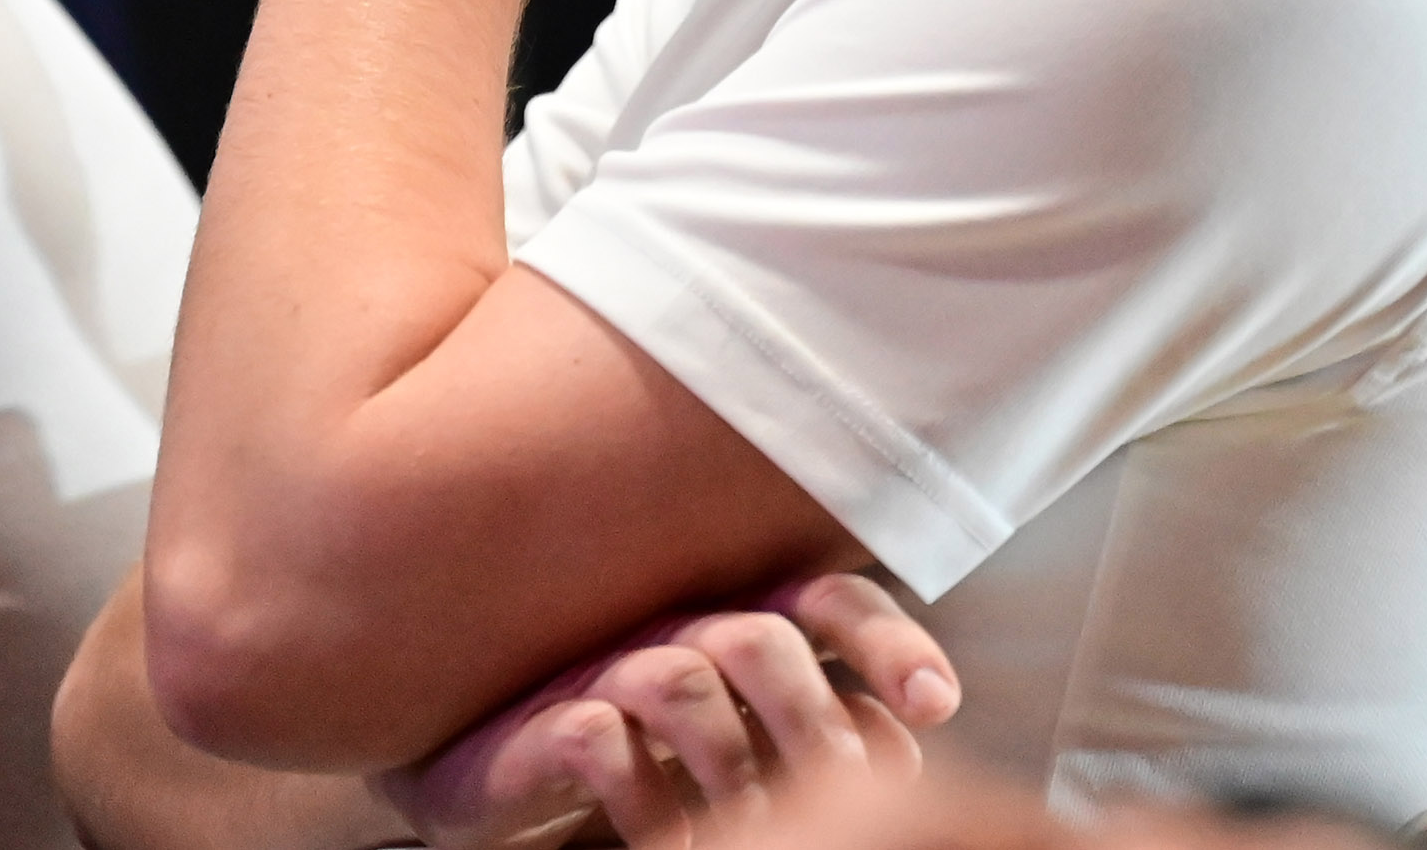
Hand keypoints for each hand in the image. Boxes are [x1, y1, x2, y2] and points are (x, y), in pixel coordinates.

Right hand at [388, 573, 957, 848]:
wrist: (490, 774)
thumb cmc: (636, 756)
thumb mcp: (737, 743)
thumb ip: (810, 728)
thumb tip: (901, 751)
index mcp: (735, 625)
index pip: (824, 602)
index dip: (886, 642)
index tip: (937, 704)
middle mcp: (676, 633)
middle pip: (762, 639)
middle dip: (814, 722)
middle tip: (842, 797)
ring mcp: (605, 673)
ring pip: (685, 680)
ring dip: (733, 766)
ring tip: (758, 833)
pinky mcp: (543, 726)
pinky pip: (599, 741)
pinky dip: (646, 799)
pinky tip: (672, 845)